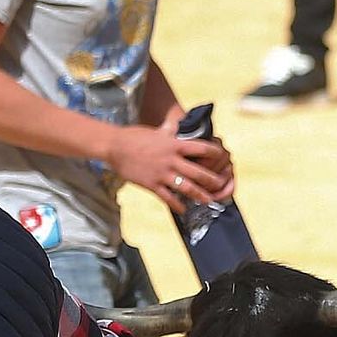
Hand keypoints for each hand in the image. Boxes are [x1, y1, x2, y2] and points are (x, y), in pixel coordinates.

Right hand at [108, 114, 232, 212]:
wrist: (114, 146)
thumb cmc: (135, 136)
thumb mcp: (157, 131)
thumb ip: (170, 133)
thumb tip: (178, 127)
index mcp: (174, 144)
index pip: (202, 149)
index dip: (215, 154)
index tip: (222, 157)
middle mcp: (171, 160)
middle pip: (199, 173)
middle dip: (212, 180)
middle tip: (220, 185)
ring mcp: (162, 174)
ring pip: (187, 188)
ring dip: (200, 196)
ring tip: (208, 201)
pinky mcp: (151, 185)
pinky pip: (168, 198)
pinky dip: (177, 205)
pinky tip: (183, 209)